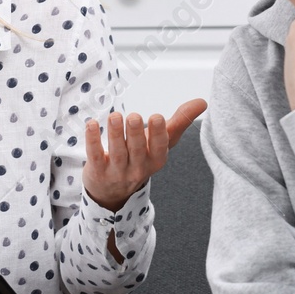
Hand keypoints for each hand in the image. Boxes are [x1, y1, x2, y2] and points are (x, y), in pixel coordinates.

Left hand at [84, 98, 207, 212]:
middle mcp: (138, 168)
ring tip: (114, 116)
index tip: (157, 117)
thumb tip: (202, 102)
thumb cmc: (141, 158)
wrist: (113, 191)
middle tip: (133, 116)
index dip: (158, 134)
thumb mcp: (162, 143)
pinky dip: (92, 140)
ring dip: (115, 134)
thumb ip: (179, 121)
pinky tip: (91, 124)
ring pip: (117, 152)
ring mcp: (117, 172)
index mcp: (156, 159)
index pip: (160, 148)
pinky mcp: (97, 171)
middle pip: (137, 150)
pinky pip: (95, 155)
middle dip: (136, 133)